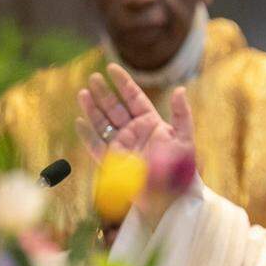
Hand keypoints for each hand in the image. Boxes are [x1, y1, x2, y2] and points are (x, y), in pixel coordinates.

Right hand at [76, 64, 195, 219]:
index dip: (123, 83)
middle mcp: (134, 132)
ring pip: (103, 123)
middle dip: (104, 92)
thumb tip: (180, 90)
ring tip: (83, 92)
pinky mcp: (112, 162)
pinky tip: (80, 121)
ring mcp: (122, 146)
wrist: (170, 196)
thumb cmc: (182, 169)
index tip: (112, 68)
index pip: (134, 98)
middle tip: (93, 77)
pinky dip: (87, 135)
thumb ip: (181, 115)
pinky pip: (96, 146)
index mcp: (151, 123)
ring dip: (93, 108)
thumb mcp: (185, 139)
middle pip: (115, 107)